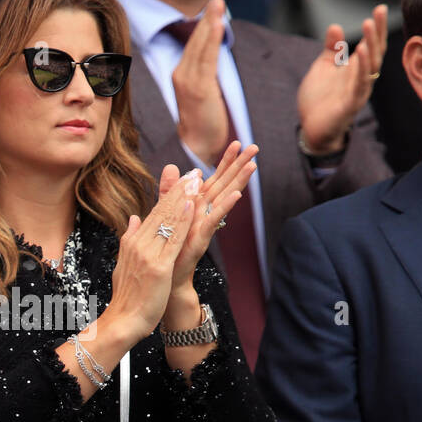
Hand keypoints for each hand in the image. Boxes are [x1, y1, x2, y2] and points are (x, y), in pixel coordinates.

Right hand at [101, 173, 197, 341]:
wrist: (123, 321)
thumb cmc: (127, 298)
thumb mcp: (124, 264)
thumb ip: (129, 239)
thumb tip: (134, 219)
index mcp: (132, 243)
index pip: (153, 214)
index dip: (169, 196)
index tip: (181, 180)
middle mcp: (138, 244)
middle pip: (161, 212)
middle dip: (178, 191)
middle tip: (192, 172)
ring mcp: (148, 255)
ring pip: (168, 221)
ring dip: (183, 199)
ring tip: (196, 181)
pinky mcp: (158, 268)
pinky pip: (174, 240)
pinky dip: (184, 221)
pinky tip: (193, 206)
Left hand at [164, 140, 257, 294]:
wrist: (168, 278)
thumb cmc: (170, 248)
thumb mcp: (166, 213)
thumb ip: (169, 190)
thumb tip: (172, 166)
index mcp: (197, 206)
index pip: (214, 178)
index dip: (225, 161)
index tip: (236, 142)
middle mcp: (205, 213)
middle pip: (225, 184)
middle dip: (239, 165)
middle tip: (255, 147)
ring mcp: (205, 225)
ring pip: (224, 199)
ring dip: (239, 182)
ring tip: (253, 166)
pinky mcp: (201, 237)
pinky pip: (214, 220)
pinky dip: (225, 207)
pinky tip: (237, 195)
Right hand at [172, 0, 229, 164]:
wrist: (197, 145)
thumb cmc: (204, 122)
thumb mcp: (203, 93)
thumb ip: (206, 75)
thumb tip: (215, 58)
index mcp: (181, 74)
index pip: (195, 44)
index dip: (204, 25)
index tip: (213, 7)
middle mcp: (181, 74)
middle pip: (196, 41)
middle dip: (207, 18)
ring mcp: (189, 81)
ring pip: (201, 46)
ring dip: (211, 23)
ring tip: (219, 4)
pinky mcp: (199, 89)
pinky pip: (207, 59)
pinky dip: (211, 40)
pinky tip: (217, 25)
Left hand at [296, 4, 386, 154]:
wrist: (312, 128)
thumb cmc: (320, 98)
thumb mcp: (323, 68)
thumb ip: (331, 49)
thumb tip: (335, 26)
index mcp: (356, 68)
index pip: (371, 44)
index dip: (377, 28)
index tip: (380, 8)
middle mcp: (362, 78)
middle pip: (375, 52)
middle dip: (377, 32)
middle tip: (377, 13)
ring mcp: (358, 91)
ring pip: (370, 67)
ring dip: (371, 46)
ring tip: (369, 26)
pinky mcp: (350, 104)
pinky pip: (360, 85)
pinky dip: (362, 68)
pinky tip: (361, 53)